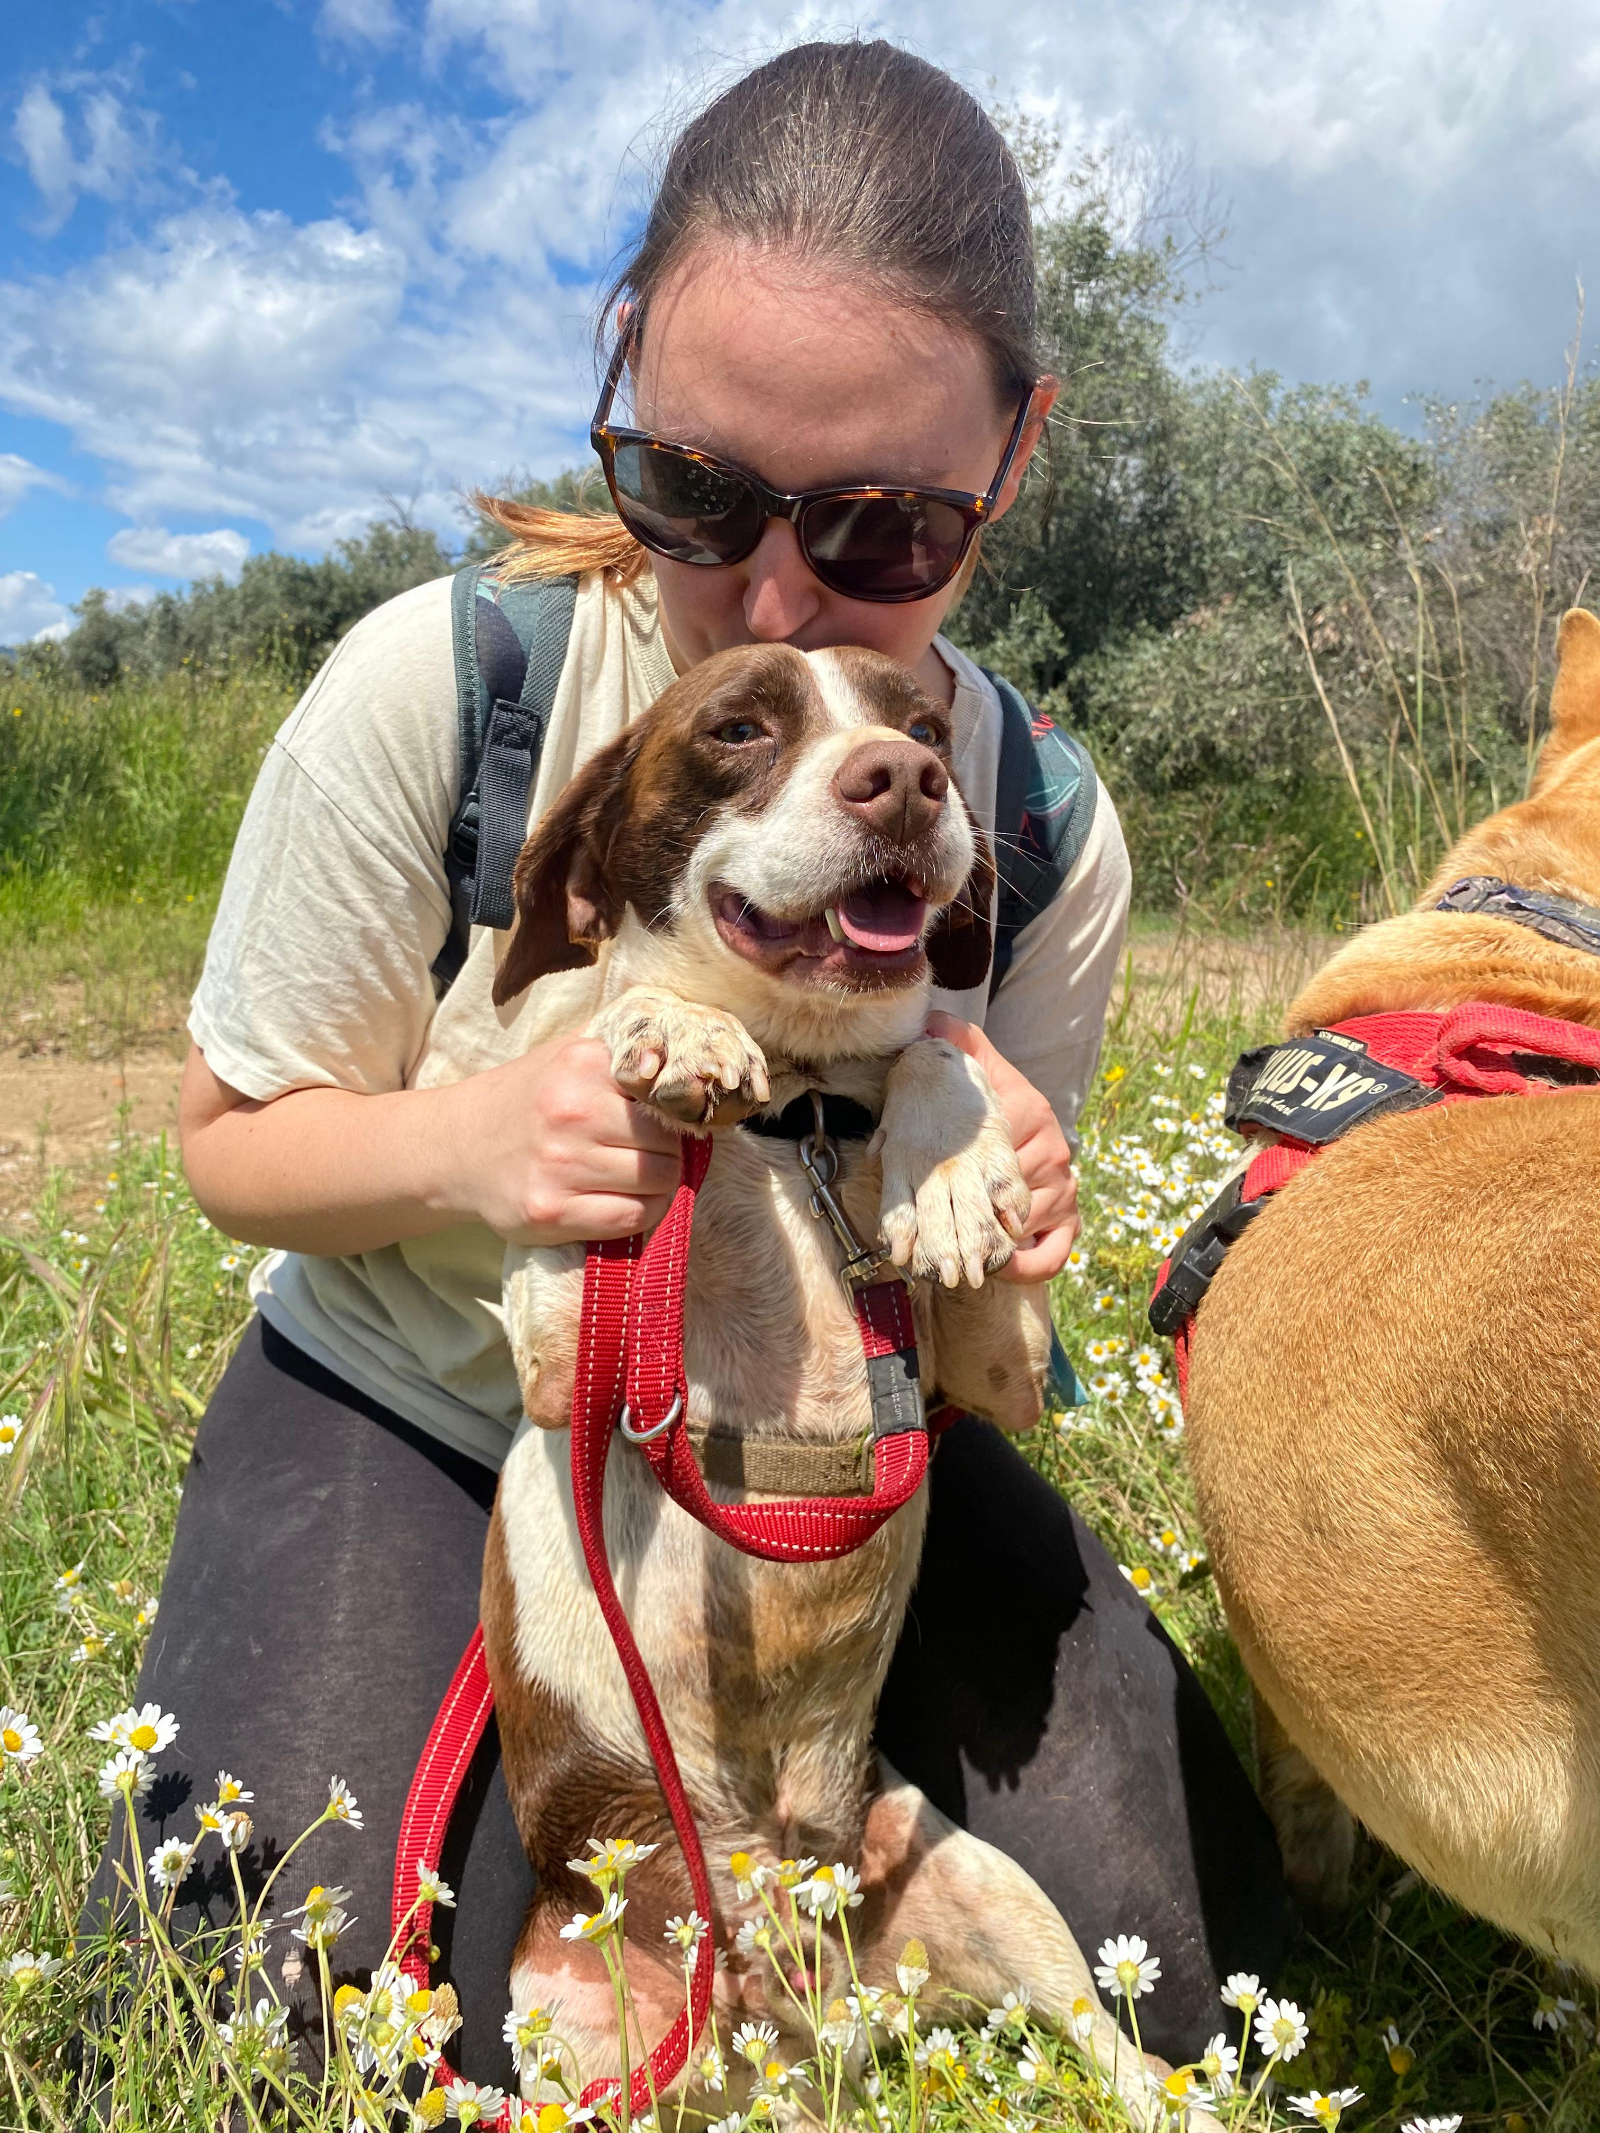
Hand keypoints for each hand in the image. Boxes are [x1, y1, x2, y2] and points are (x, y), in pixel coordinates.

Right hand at [439, 1033, 681, 1246]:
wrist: (455, 1147)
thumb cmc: (526, 1099)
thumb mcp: (567, 1056)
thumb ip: (621, 1055)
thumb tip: (689, 1070)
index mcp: (581, 1064)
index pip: (666, 1095)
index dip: (676, 1112)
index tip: (671, 1122)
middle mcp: (571, 1112)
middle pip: (668, 1143)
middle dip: (670, 1152)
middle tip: (653, 1153)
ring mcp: (559, 1166)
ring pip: (658, 1183)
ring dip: (660, 1185)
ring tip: (641, 1177)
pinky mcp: (551, 1212)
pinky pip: (630, 1218)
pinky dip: (642, 1214)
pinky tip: (628, 1201)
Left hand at [923, 1012, 1079, 1280]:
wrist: (1022, 1124)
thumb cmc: (985, 1103)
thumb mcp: (972, 1068)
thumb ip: (954, 1042)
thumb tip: (930, 1023)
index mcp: (1030, 1112)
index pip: (992, 1154)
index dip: (956, 1176)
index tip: (928, 1186)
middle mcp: (1054, 1151)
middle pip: (1002, 1198)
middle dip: (965, 1215)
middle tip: (931, 1227)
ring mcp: (1064, 1189)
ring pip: (1019, 1231)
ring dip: (986, 1245)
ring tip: (953, 1247)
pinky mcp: (1070, 1222)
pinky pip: (1051, 1257)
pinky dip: (1023, 1267)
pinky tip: (996, 1266)